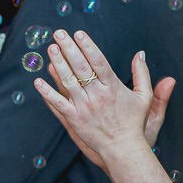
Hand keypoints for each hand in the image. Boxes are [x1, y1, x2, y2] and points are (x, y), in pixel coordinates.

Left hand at [32, 29, 174, 169]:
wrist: (123, 149)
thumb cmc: (134, 123)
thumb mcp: (144, 98)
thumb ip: (142, 75)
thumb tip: (140, 54)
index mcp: (113, 88)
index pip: (98, 61)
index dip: (87, 46)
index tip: (78, 33)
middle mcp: (98, 95)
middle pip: (81, 67)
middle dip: (69, 48)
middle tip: (58, 33)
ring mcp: (84, 107)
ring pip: (68, 81)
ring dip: (58, 64)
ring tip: (50, 48)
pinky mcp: (74, 119)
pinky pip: (57, 103)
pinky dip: (47, 92)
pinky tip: (38, 81)